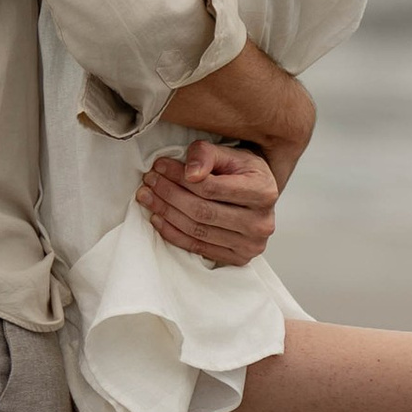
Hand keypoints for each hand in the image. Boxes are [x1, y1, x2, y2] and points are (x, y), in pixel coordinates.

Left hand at [134, 140, 278, 267]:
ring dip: (166, 213)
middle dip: (168, 195)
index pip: (211, 187)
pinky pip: (198, 247)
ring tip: (148, 197)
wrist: (259, 195)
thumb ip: (208, 154)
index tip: (159, 166)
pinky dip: (173, 234)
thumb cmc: (243, 172)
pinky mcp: (239, 258)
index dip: (179, 177)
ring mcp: (251, 244)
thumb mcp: (230, 153)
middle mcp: (261, 222)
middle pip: (202, 211)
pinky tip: (158, 219)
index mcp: (263, 191)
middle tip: (148, 182)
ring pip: (197, 230)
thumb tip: (191, 173)